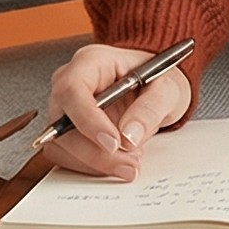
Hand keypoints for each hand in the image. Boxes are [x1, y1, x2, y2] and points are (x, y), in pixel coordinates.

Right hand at [41, 42, 193, 182]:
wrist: (154, 91)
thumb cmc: (157, 80)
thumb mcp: (168, 88)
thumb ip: (151, 109)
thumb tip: (129, 135)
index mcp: (91, 62)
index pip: (73, 90)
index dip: (88, 120)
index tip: (114, 142)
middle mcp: (69, 83)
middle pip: (61, 123)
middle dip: (94, 151)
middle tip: (129, 163)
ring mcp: (64, 109)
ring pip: (60, 145)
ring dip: (93, 162)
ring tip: (130, 162)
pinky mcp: (65, 132)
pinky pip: (65, 156)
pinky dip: (90, 166)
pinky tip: (116, 163)